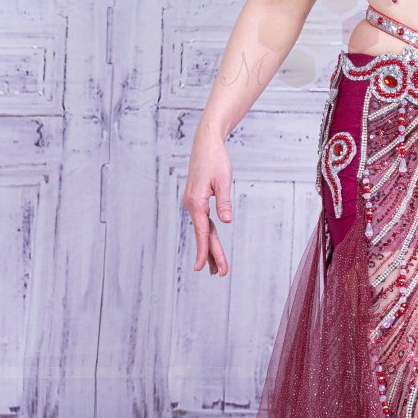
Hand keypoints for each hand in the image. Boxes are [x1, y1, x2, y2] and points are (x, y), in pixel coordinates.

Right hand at [182, 124, 233, 275]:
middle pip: (204, 235)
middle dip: (213, 255)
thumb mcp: (223, 180)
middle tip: (221, 274)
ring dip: (210, 248)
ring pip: (203, 230)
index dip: (205, 251)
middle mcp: (191, 205)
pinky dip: (208, 235)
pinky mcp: (197, 200)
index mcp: (196, 202)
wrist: (205, 143)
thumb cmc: (215, 159)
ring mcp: (193, 203)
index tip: (204, 268)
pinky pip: (203, 222)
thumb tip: (226, 222)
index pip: (203, 232)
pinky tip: (212, 244)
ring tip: (217, 268)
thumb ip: (224, 201)